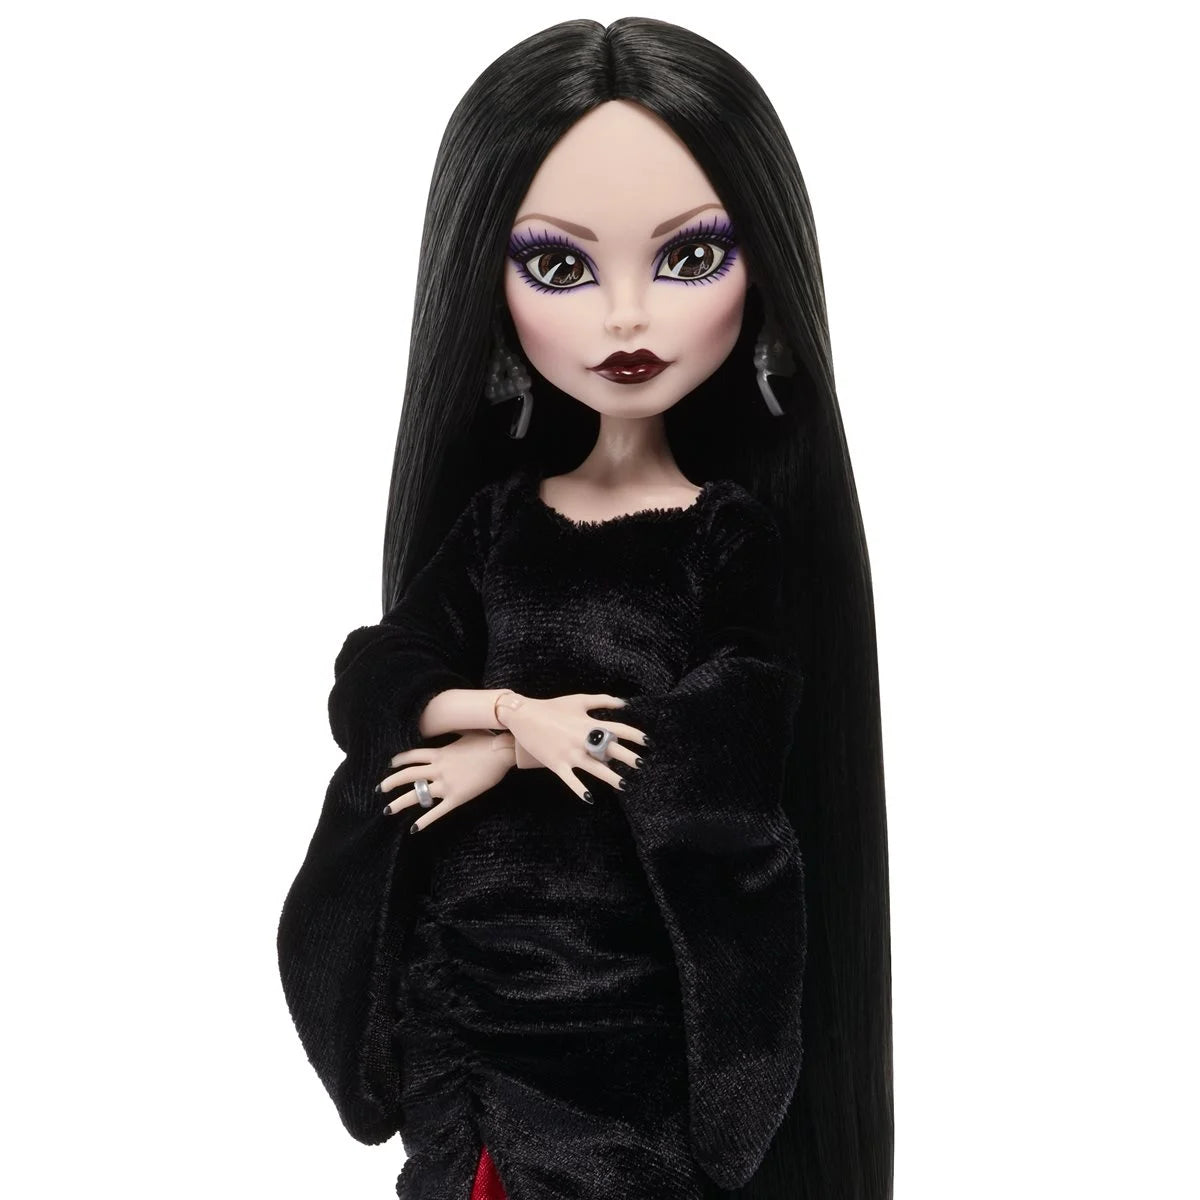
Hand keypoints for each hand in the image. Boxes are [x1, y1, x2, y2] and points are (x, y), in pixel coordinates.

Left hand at [378, 730, 515, 830]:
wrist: (501, 753)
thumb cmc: (486, 741)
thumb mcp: (465, 732)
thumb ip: (453, 734)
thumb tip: (448, 726)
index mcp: (439, 752)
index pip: (412, 756)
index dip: (399, 761)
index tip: (390, 765)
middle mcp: (438, 768)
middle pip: (408, 775)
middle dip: (390, 783)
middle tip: (379, 789)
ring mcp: (446, 784)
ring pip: (417, 795)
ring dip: (399, 803)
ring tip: (387, 810)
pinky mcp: (456, 798)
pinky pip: (436, 812)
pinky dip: (425, 821)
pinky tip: (414, 828)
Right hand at [497, 691, 647, 803]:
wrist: (523, 715)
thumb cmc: (552, 706)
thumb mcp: (578, 700)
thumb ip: (602, 700)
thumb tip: (624, 703)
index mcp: (588, 723)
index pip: (618, 729)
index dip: (635, 736)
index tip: (648, 743)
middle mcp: (582, 739)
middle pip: (611, 750)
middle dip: (629, 758)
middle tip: (642, 764)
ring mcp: (570, 753)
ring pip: (595, 768)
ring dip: (611, 778)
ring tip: (625, 785)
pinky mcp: (557, 764)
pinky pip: (571, 780)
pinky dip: (580, 790)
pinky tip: (590, 799)